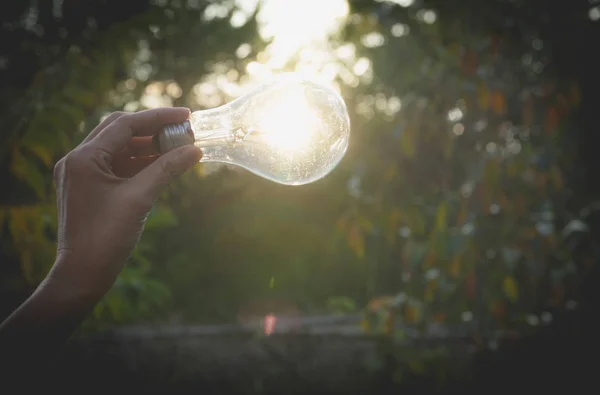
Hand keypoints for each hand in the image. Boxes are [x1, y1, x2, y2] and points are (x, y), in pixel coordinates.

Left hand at [49, 108, 201, 296]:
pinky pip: (116, 166)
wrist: (83, 274)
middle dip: (152, 129)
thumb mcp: (140, 199)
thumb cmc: (106, 238)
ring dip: (147, 146)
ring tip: (177, 147)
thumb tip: (195, 151)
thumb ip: (167, 169)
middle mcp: (77, 161)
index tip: (186, 116)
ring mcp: (81, 175)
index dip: (158, 118)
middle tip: (182, 129)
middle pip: (119, 131)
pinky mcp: (88, 189)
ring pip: (118, 149)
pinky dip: (138, 163)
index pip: (124, 125)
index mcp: (84, 158)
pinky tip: (161, 165)